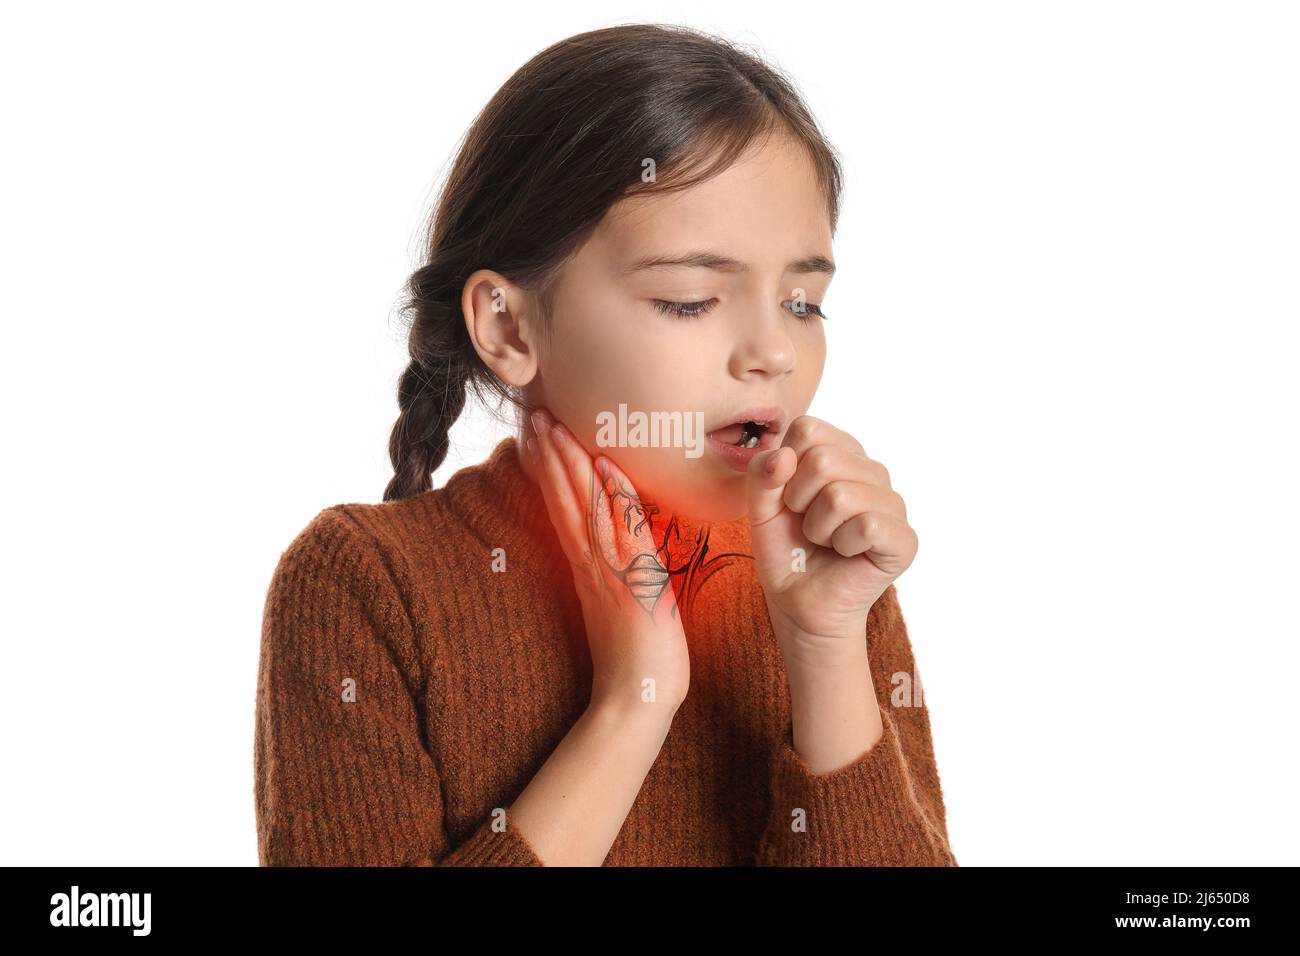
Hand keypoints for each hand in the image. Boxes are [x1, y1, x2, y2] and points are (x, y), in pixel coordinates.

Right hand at [526, 407, 689, 715]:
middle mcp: (591, 563)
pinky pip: (620, 529)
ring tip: (548, 426)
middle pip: (562, 498)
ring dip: (566, 463)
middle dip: (548, 455)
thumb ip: (617, 570)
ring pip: (582, 505)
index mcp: (588, 567)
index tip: (538, 436)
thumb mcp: (623, 603)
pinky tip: (601, 465)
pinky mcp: (632, 579)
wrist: (637, 699)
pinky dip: (611, 495)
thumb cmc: (637, 656)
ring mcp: (608, 569)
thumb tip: (617, 543)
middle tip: (533, 415)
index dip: (549, 470)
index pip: (564, 507)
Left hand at [746, 415, 916, 648]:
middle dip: (799, 502)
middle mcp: (871, 470)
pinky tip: (846, 553)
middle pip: (823, 460)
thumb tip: (784, 456)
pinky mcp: (904, 538)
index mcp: (840, 452)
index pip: (808, 429)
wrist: (798, 603)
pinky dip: (842, 545)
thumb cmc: (785, 550)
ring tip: (825, 541)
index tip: (789, 499)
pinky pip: (866, 525)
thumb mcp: (760, 507)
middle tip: (808, 526)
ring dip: (819, 529)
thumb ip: (762, 474)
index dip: (786, 468)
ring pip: (841, 495)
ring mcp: (893, 503)